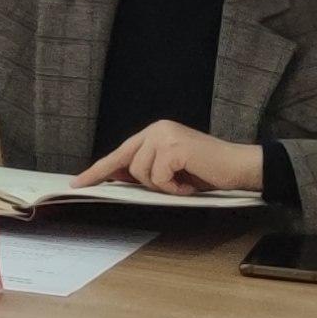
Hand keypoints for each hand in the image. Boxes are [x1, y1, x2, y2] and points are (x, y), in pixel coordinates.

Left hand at [77, 120, 260, 194]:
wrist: (239, 167)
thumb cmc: (207, 171)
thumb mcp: (170, 171)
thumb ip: (146, 170)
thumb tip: (116, 178)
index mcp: (154, 133)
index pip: (120, 153)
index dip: (98, 170)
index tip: (77, 183)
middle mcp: (156, 129)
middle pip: (128, 164)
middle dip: (142, 182)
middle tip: (170, 186)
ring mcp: (164, 136)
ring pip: (141, 173)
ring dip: (163, 186)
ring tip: (185, 182)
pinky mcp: (173, 147)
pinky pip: (158, 178)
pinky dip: (174, 187)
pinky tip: (190, 183)